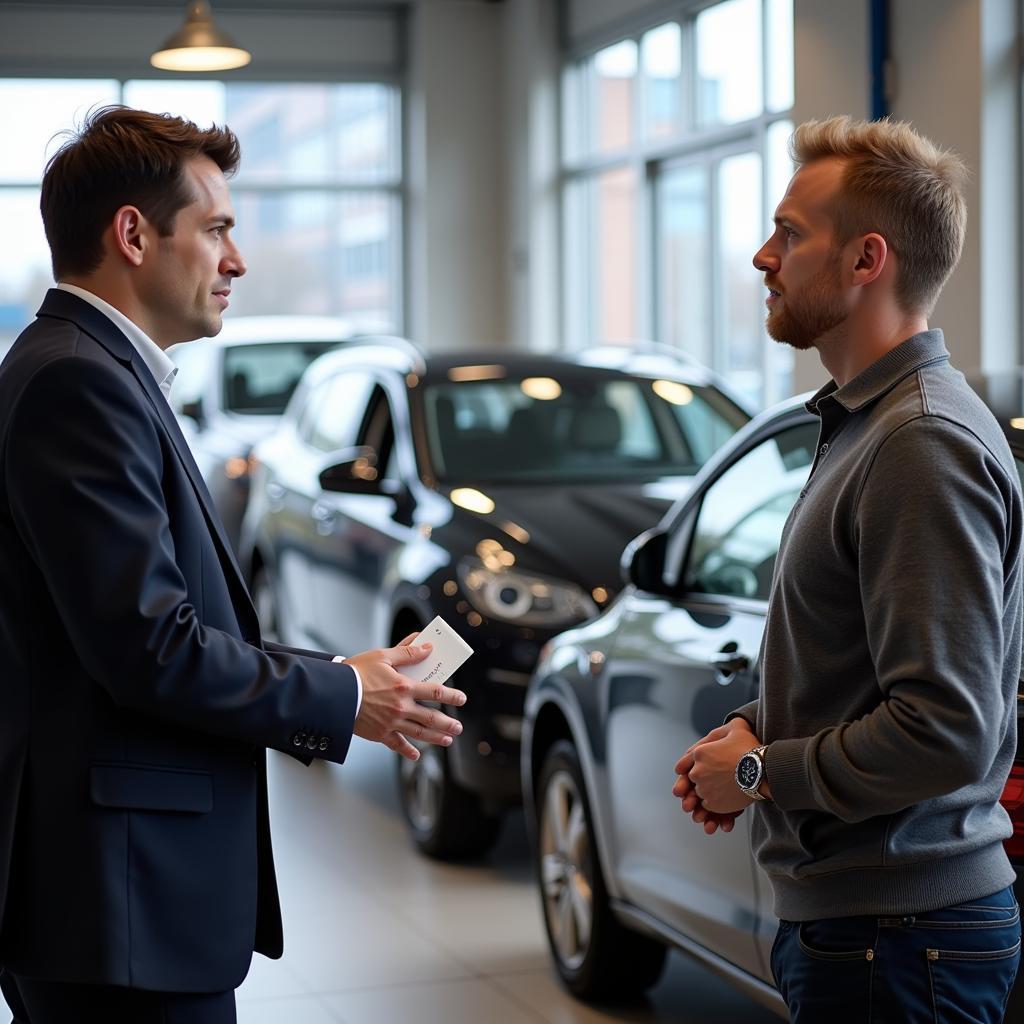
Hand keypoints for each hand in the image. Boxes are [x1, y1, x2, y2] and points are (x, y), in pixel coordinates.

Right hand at [345, 633, 467, 760]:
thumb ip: (407, 652)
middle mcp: (401, 707)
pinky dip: (407, 751)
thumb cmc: (356, 672)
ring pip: (419, 733)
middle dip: (447, 723)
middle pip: (431, 718)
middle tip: (458, 727)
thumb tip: (427, 647)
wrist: (333, 693)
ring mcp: (391, 722)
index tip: (462, 699)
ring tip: (448, 740)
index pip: (436, 693)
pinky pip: (397, 745)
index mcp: (404, 687)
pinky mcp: (379, 733)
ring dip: (436, 737)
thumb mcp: (382, 656)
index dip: (452, 696)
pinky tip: (416, 755)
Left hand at [672, 718, 759, 830]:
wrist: (763, 771)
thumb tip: (730, 722)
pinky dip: (716, 802)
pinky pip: (709, 805)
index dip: (692, 764)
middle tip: (719, 777)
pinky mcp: (712, 804)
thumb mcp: (738, 728)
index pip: (688, 761)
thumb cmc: (751, 749)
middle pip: (695, 777)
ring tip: (726, 787)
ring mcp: (704, 789)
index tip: (698, 768)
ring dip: (710, 790)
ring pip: (702, 791)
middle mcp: (697, 771)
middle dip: (704, 777)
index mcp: (699, 753)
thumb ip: (727, 727)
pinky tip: (727, 796)